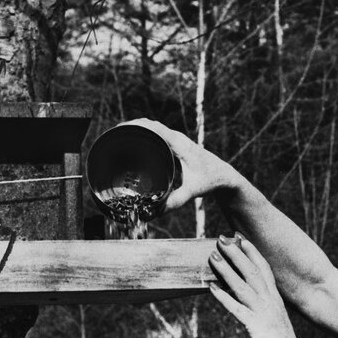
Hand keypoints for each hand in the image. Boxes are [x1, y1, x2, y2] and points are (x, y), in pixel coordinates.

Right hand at [121, 119, 244, 210]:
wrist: (224, 176)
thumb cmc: (210, 180)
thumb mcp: (192, 191)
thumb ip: (175, 202)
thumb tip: (154, 213)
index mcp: (179, 143)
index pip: (153, 127)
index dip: (135, 125)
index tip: (119, 128)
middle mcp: (177, 138)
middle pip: (149, 125)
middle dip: (131, 127)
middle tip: (114, 137)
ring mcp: (177, 141)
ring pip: (153, 129)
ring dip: (138, 130)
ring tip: (119, 139)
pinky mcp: (176, 146)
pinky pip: (157, 136)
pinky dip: (145, 137)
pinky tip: (135, 145)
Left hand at [208, 233, 310, 337]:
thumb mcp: (273, 324)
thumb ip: (264, 311)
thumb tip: (251, 303)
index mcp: (276, 300)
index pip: (264, 269)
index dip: (252, 252)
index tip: (240, 237)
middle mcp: (271, 302)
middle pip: (252, 271)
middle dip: (237, 253)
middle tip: (222, 238)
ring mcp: (265, 313)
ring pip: (243, 285)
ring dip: (227, 269)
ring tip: (213, 255)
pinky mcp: (257, 327)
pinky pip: (237, 309)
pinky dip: (223, 297)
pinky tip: (211, 287)